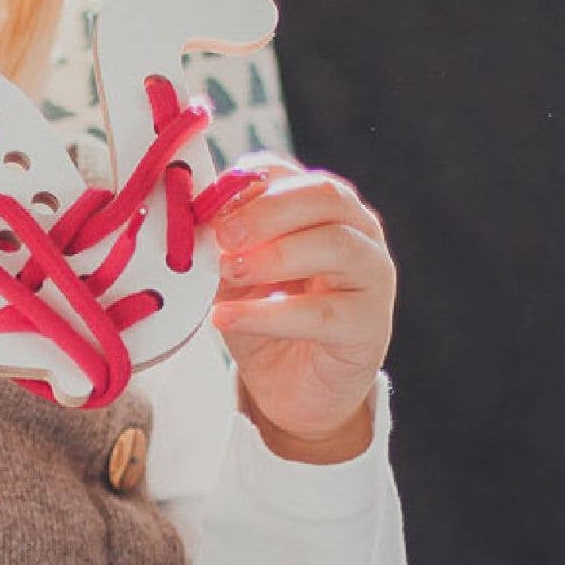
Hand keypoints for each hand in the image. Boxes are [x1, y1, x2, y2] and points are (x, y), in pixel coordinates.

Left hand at [206, 152, 394, 461]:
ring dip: (274, 255)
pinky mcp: (369, 325)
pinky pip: (321, 312)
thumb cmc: (270, 323)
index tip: (206, 205)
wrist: (298, 392)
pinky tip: (227, 318)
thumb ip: (225, 246)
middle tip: (221, 234)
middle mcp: (358, 231)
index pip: (289, 173)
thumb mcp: (237, 277)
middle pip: (324, 196)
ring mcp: (372, 275)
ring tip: (227, 272)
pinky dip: (269, 314)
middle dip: (266, 210)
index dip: (246, 183)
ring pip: (335, 245)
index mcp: (322, 208)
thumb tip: (192, 218)